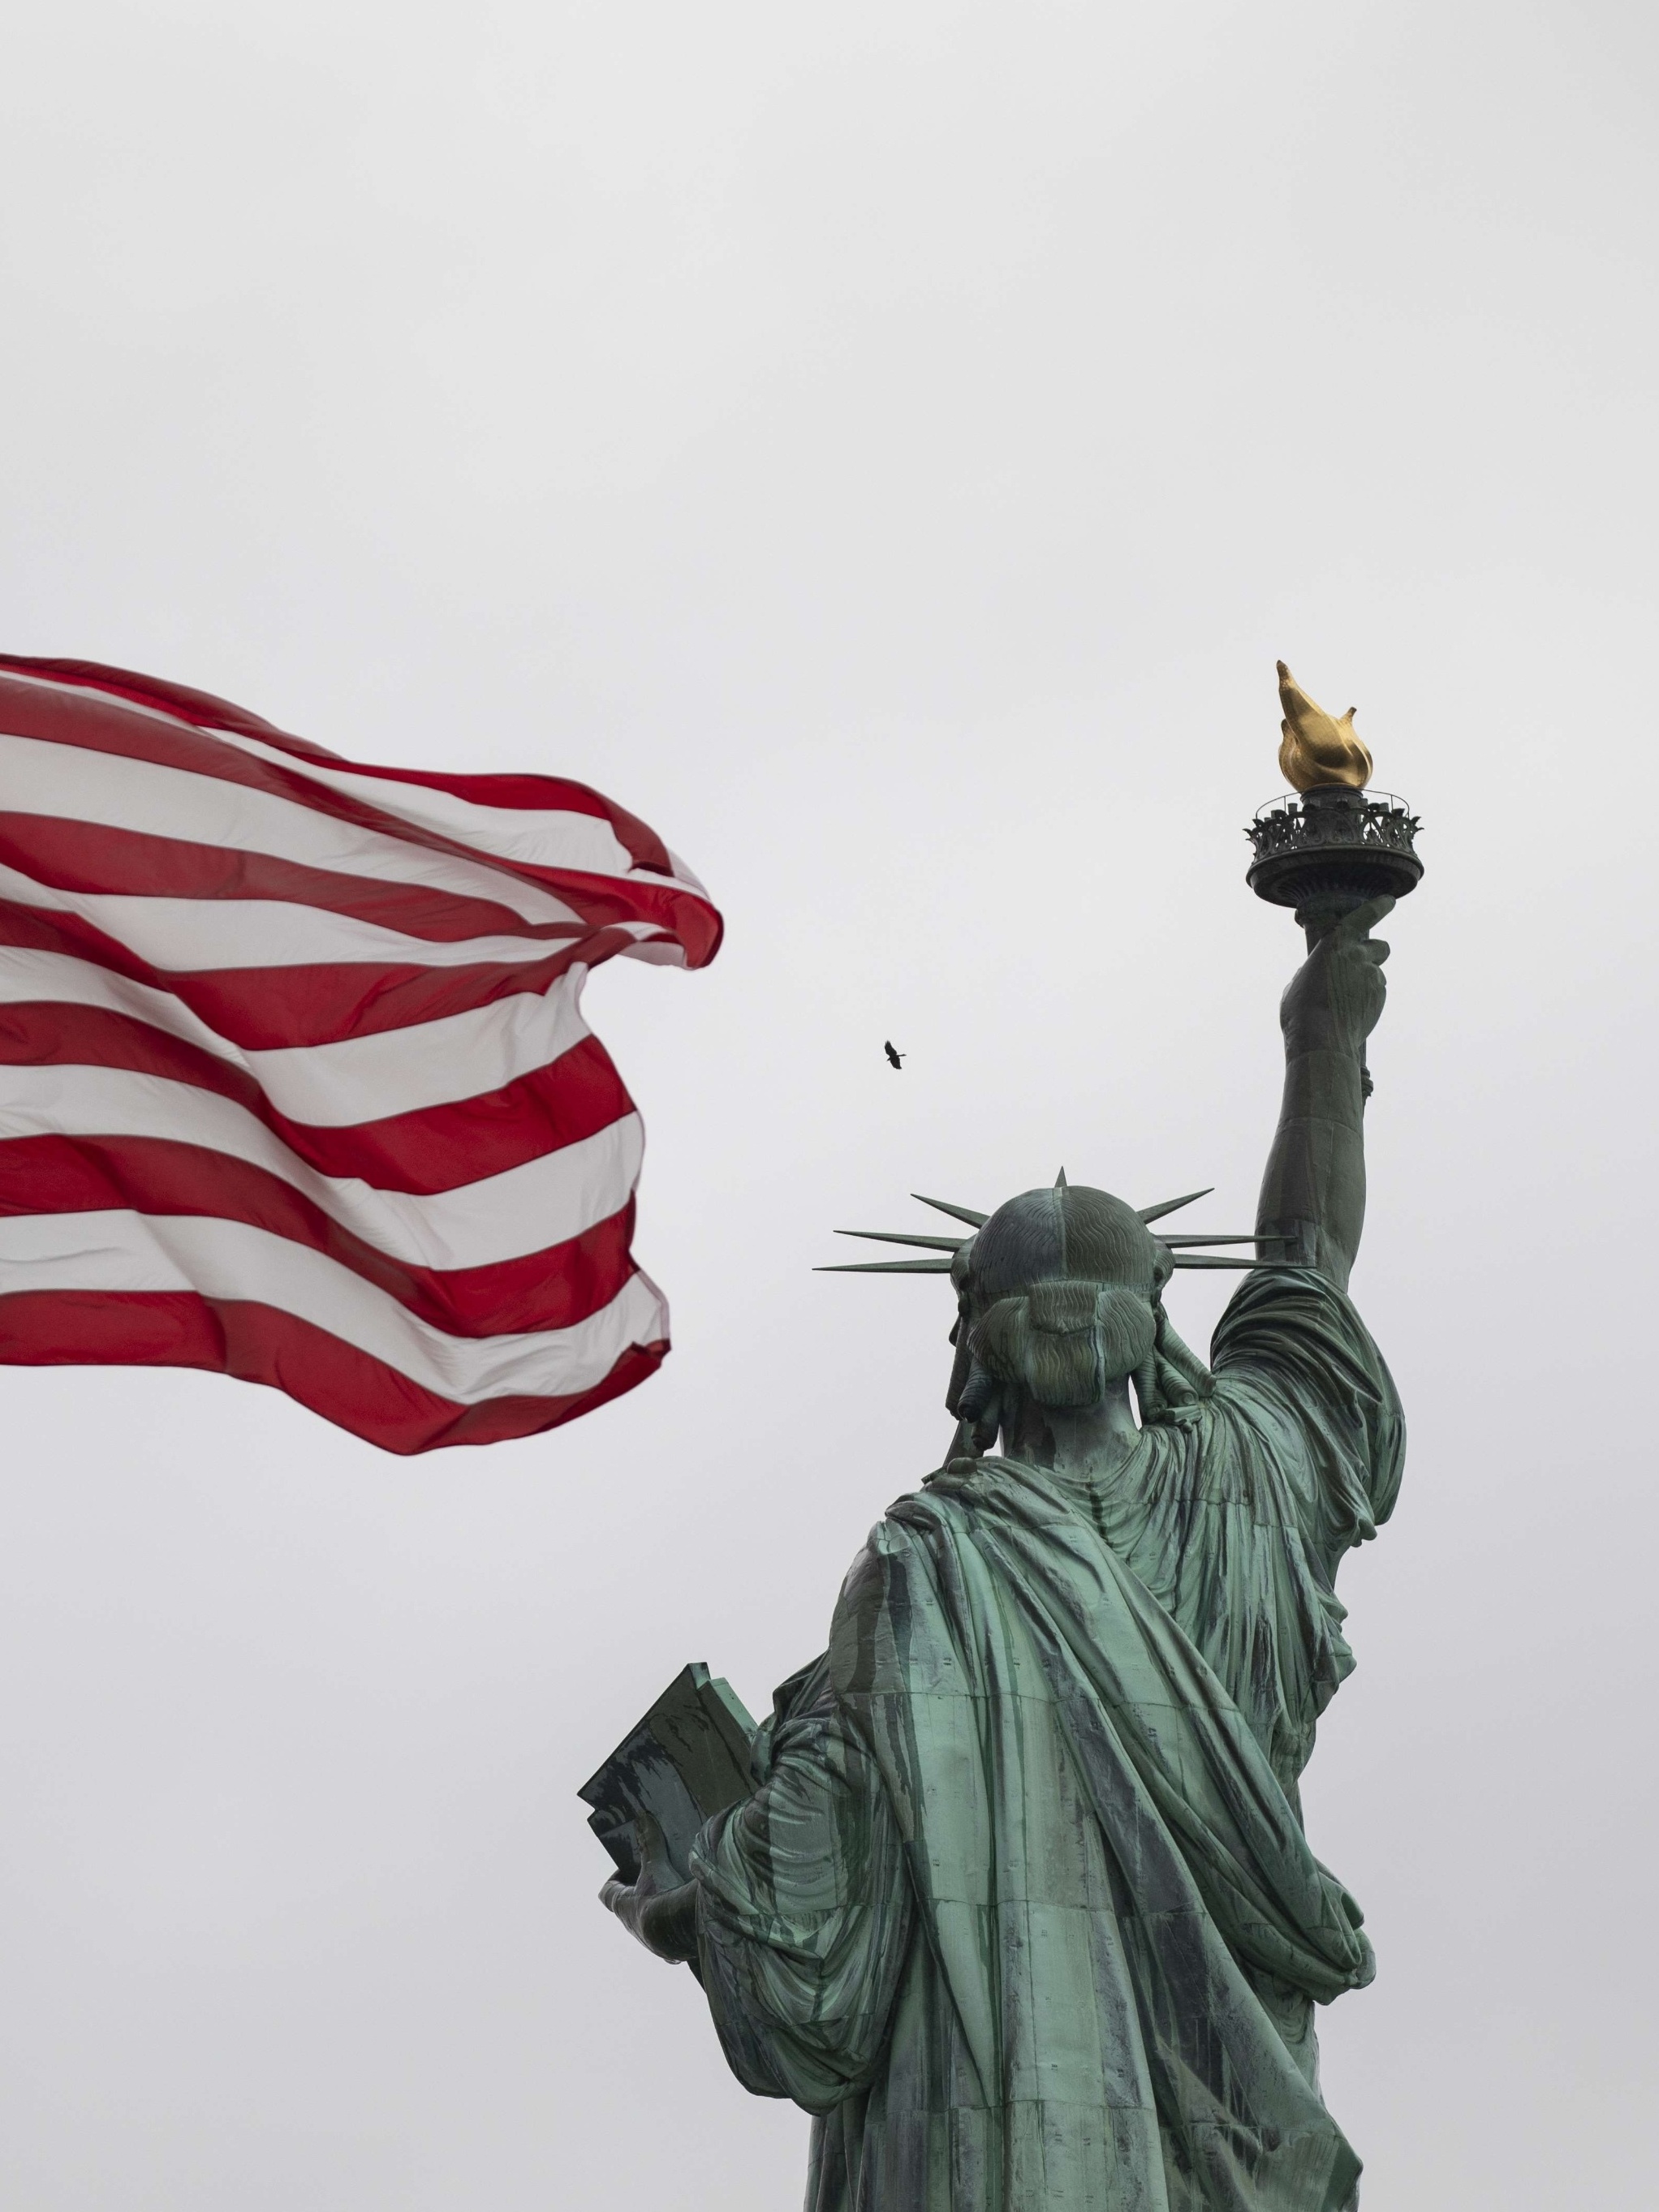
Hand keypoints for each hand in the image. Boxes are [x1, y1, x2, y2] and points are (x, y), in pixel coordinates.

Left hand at [598, 1812, 697, 1961]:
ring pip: (649, 1925)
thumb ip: (648, 1843)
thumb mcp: (656, 1866)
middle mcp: (632, 1927)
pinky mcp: (671, 1951)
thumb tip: (641, 1818)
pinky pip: (669, 1940)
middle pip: (628, 1908)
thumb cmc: (662, 1896)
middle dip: (640, 1893)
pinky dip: (675, 1929)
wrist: (684, 1930)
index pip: (606, 1893)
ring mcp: (651, 1942)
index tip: (626, 1866)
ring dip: (658, 1912)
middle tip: (655, 1876)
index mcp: (622, 1906)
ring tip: (675, 1894)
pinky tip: (688, 1918)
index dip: (614, 1879)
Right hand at [1279, 895, 1392, 1056]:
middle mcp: (1357, 955)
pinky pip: (1377, 992)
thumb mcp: (1298, 983)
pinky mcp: (1379, 996)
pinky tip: (1351, 1012)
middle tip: (1362, 966)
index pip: (1364, 916)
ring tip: (1347, 999)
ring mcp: (1371, 975)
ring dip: (1367, 980)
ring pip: (1377, 973)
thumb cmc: (1300, 1011)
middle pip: (1381, 946)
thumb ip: (1314, 970)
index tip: (1389, 901)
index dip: (1378, 907)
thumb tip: (1318, 973)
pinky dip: (1367, 999)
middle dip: (1374, 954)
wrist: (1321, 1038)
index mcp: (1334, 944)